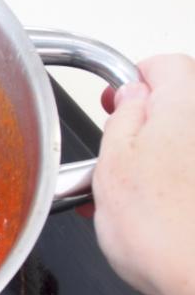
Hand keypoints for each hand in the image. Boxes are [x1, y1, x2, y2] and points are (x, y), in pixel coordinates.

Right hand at [93, 55, 194, 294]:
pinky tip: (141, 214)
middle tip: (108, 158)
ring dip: (149, 162)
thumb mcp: (113, 162)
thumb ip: (121, 118)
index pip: (163, 65)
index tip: (111, 105)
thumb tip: (128, 97)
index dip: (132, 82)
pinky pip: (184, 176)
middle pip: (175, 106)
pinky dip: (165, 187)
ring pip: (178, 146)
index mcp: (186, 103)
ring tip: (118, 196)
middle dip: (139, 128)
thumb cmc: (159, 229)